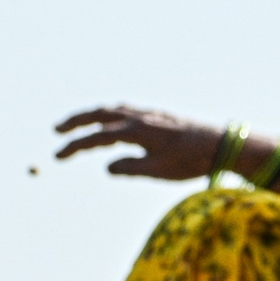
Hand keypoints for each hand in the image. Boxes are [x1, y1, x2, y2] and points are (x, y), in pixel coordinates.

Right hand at [55, 105, 226, 179]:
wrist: (221, 144)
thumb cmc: (191, 161)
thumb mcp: (158, 170)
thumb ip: (130, 167)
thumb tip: (107, 166)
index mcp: (136, 131)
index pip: (97, 137)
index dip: (75, 146)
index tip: (57, 156)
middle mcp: (140, 117)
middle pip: (100, 114)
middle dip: (76, 122)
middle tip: (57, 131)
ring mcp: (151, 114)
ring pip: (114, 109)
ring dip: (93, 116)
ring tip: (79, 125)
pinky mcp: (160, 116)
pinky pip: (128, 111)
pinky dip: (111, 114)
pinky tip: (111, 123)